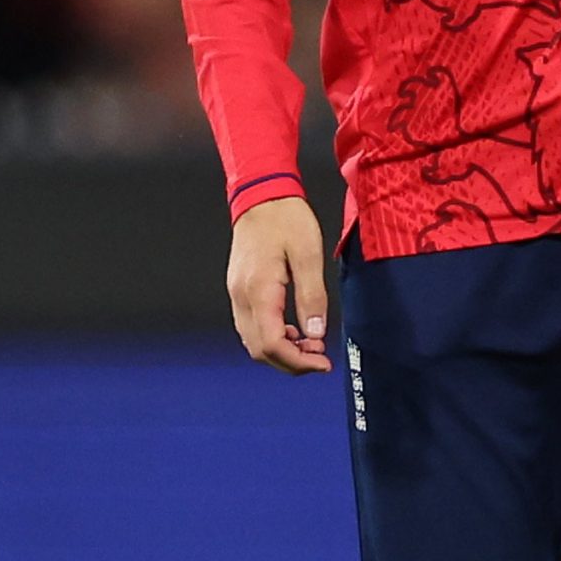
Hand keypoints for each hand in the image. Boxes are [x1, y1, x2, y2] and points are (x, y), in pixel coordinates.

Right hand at [227, 196, 331, 374]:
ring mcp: (237, 295)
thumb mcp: (309, 254)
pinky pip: (252, 326)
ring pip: (253, 341)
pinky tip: (295, 329)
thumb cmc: (287, 219)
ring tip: (312, 345)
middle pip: (260, 350)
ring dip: (282, 351)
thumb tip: (316, 333)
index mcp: (259, 291)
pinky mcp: (240, 290)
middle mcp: (242, 298)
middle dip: (291, 362)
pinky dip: (273, 336)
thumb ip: (312, 295)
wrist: (261, 196)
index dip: (298, 361)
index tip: (323, 363)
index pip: (272, 344)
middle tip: (320, 359)